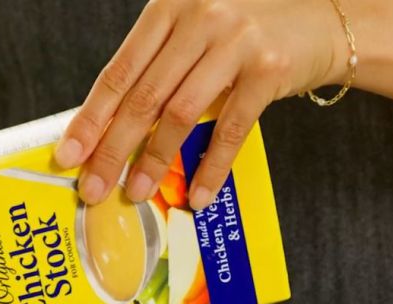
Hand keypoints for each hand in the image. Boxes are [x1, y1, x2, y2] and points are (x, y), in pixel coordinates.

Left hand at [56, 0, 347, 208]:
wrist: (324, 18)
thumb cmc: (244, 32)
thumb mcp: (192, 32)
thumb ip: (156, 67)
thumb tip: (107, 129)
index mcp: (168, 9)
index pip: (119, 73)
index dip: (91, 118)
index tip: (69, 154)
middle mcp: (199, 18)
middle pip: (143, 98)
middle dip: (113, 150)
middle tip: (93, 188)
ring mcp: (236, 42)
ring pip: (181, 114)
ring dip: (155, 161)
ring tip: (137, 193)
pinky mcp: (269, 69)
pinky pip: (232, 129)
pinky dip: (212, 166)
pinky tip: (197, 195)